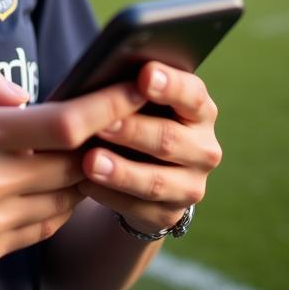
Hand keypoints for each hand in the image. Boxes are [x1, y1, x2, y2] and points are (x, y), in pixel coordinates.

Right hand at [0, 55, 146, 281]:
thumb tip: (24, 96)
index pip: (65, 123)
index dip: (109, 105)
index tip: (137, 87)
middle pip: (78, 162)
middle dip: (105, 139)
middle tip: (119, 118)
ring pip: (68, 195)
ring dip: (85, 172)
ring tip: (87, 149)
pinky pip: (48, 222)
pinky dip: (61, 200)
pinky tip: (52, 181)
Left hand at [78, 61, 222, 235]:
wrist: (141, 165)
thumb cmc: (134, 115)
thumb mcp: (137, 99)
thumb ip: (128, 87)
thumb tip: (98, 76)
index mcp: (198, 109)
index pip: (191, 94)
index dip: (169, 85)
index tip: (145, 76)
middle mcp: (203, 148)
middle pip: (169, 139)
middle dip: (132, 130)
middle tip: (103, 123)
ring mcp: (191, 185)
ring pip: (156, 181)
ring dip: (121, 172)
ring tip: (90, 162)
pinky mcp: (171, 214)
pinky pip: (139, 208)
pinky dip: (110, 196)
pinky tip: (85, 184)